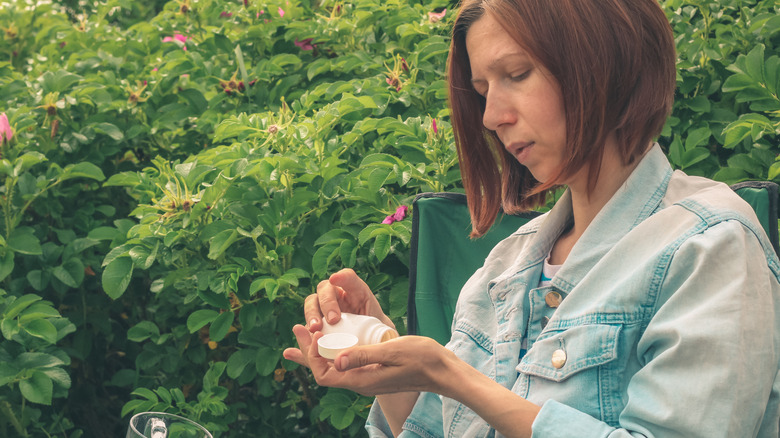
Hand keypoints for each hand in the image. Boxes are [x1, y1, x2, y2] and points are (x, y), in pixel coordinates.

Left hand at [284, 325, 455, 396]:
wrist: (443, 371)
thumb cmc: (421, 358)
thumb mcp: (391, 352)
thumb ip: (363, 356)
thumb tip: (335, 360)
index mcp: (362, 381)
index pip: (324, 375)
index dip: (311, 355)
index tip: (312, 332)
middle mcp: (361, 383)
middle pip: (324, 372)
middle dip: (308, 350)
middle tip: (299, 326)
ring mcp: (367, 379)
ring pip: (333, 368)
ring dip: (318, 351)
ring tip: (307, 331)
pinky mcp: (373, 373)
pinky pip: (346, 364)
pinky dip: (333, 351)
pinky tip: (331, 340)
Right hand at [304, 268, 392, 331]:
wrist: (366, 343)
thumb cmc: (375, 332)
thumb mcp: (382, 326)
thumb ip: (383, 327)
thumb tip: (387, 332)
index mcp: (355, 290)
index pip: (348, 277)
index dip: (341, 276)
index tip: (335, 279)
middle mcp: (337, 294)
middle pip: (325, 288)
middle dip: (327, 302)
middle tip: (333, 320)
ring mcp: (323, 306)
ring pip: (312, 301)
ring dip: (311, 313)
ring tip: (316, 328)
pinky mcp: (314, 320)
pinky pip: (305, 319)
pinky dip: (305, 326)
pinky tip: (307, 335)